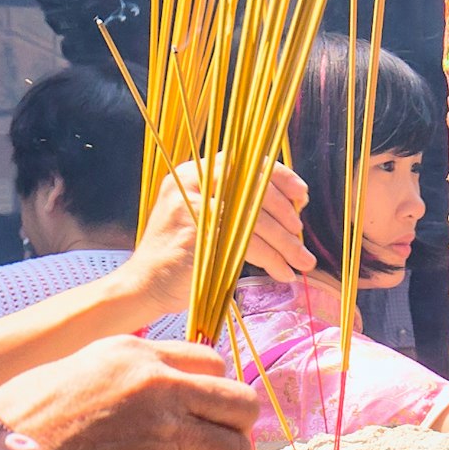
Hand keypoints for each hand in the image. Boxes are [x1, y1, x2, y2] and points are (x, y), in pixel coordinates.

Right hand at [0, 339, 260, 449]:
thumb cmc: (11, 428)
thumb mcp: (71, 376)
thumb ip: (119, 385)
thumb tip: (146, 414)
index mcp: (135, 354)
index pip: (211, 362)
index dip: (213, 400)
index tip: (198, 428)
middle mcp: (158, 384)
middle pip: (240, 405)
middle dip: (230, 439)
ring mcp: (163, 428)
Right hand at [120, 160, 314, 308]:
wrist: (145, 286)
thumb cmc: (183, 257)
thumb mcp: (209, 220)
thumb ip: (239, 206)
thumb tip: (294, 208)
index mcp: (194, 172)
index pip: (247, 163)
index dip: (281, 178)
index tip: (303, 197)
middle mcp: (191, 180)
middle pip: (255, 189)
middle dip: (287, 217)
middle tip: (302, 239)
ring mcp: (191, 203)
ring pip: (255, 219)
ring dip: (285, 244)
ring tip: (302, 262)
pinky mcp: (195, 231)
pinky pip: (247, 242)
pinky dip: (270, 259)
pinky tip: (281, 272)